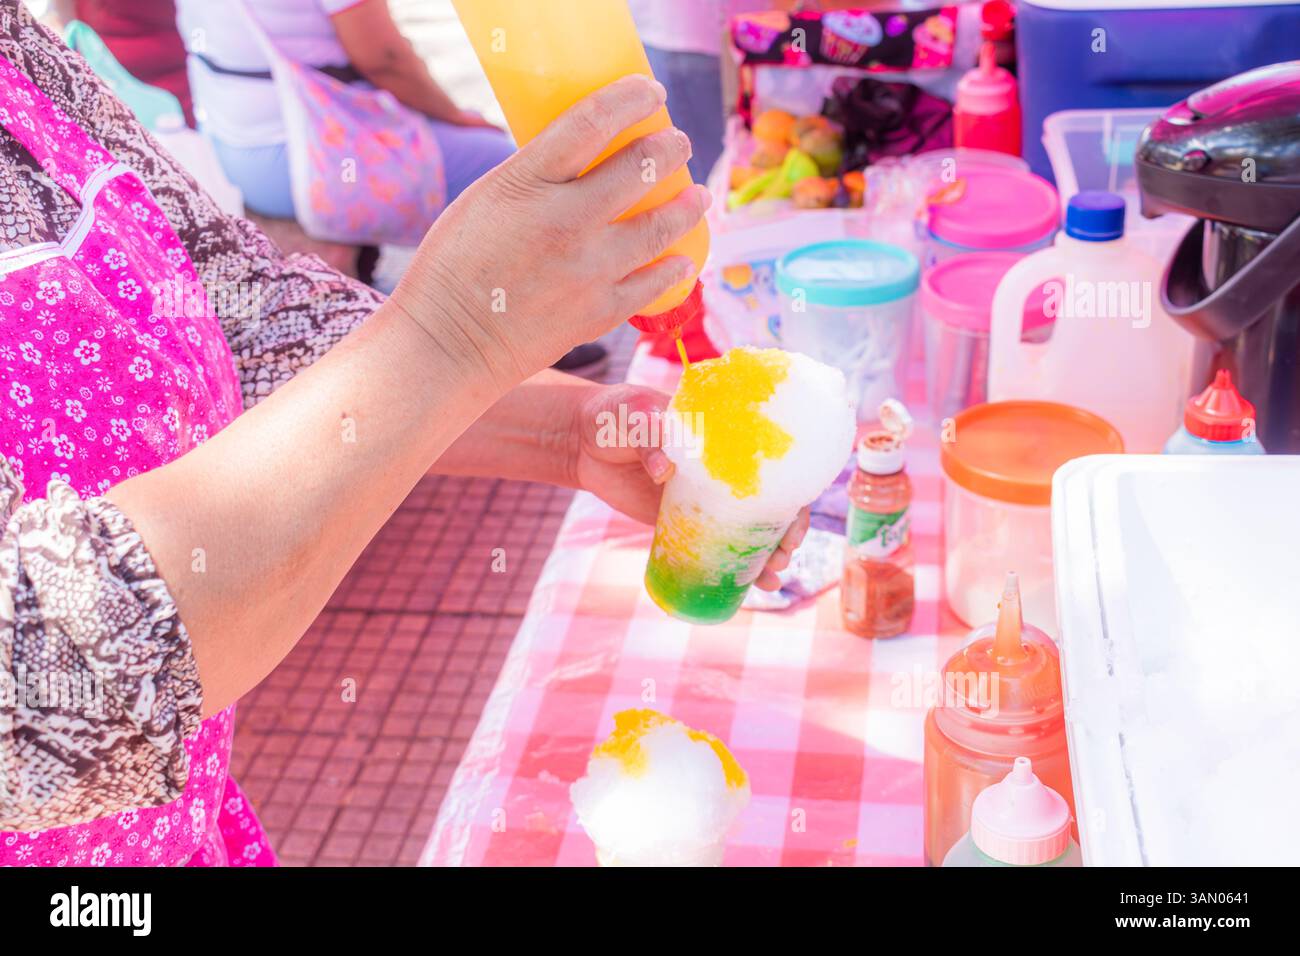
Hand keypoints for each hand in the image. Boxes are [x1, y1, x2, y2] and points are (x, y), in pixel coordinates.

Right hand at [390, 75, 710, 393]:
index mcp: (527, 183)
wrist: (447, 344)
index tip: (649, 92)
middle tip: (678, 144)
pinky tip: (683, 260)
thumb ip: (535, 180)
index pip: (593, 121)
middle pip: (640, 167)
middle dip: (670, 148)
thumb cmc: (453, 268)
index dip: (630, 98)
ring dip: (688, 206)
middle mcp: (565, 221)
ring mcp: (587, 269)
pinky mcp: (598, 312)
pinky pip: (653, 285)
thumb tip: (586, 163)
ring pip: (660, 226)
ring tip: (699, 196)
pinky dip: (674, 269)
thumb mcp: (485, 201)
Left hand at [570, 383, 809, 590]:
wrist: (580, 441)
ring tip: (771, 577)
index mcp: (722, 438)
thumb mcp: (633, 417)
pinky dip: (730, 566)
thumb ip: (650, 438)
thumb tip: (665, 471)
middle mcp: (720, 470)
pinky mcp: (679, 521)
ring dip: (765, 553)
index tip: (797, 513)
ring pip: (745, 528)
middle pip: (768, 502)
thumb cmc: (613, 416)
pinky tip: (749, 587)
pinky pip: (711, 545)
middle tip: (784, 554)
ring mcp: (703, 498)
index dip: (792, 489)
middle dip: (786, 530)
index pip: (769, 462)